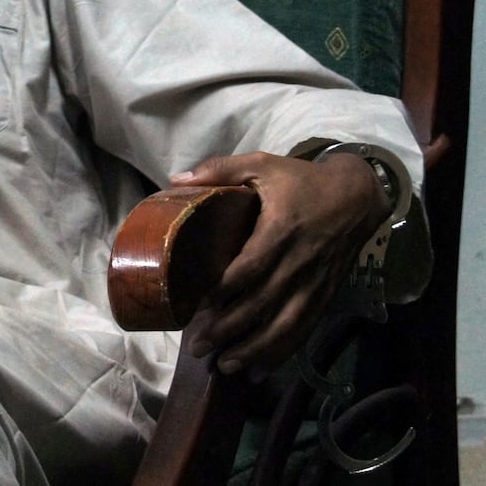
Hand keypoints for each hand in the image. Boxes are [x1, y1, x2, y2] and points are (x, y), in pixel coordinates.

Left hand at [170, 150, 389, 378]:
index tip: (198, 305)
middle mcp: (300, 262)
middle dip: (230, 329)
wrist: (358, 196)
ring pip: (286, 325)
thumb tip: (176, 180)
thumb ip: (220, 170)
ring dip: (255, 350)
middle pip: (263, 304)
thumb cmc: (302, 180)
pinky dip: (282, 352)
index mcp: (281, 230)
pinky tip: (259, 370)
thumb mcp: (262, 164)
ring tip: (225, 366)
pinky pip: (304, 329)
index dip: (225, 289)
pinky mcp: (325, 295)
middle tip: (198, 346)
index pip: (251, 267)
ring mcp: (315, 283)